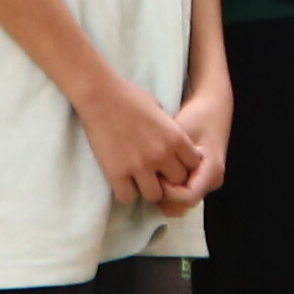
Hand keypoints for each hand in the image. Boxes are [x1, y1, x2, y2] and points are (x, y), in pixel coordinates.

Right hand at [75, 76, 203, 205]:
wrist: (100, 95)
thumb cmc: (129, 96)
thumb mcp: (159, 108)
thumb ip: (168, 130)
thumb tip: (171, 143)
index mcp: (174, 137)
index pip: (193, 165)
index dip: (184, 165)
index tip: (173, 163)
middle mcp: (160, 154)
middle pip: (177, 183)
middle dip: (169, 179)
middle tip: (157, 174)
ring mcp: (139, 165)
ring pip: (154, 196)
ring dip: (149, 189)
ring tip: (140, 180)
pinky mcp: (117, 173)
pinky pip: (127, 198)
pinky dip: (126, 192)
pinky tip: (123, 182)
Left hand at [156, 82, 232, 216]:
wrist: (213, 107)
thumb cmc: (197, 116)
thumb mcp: (181, 132)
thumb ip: (167, 152)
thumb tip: (146, 169)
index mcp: (211, 169)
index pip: (187, 196)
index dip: (168, 192)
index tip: (154, 176)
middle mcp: (212, 181)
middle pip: (184, 205)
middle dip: (164, 196)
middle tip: (149, 178)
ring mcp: (208, 183)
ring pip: (182, 204)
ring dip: (165, 196)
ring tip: (152, 177)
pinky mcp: (201, 180)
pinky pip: (183, 196)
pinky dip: (170, 192)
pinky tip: (158, 178)